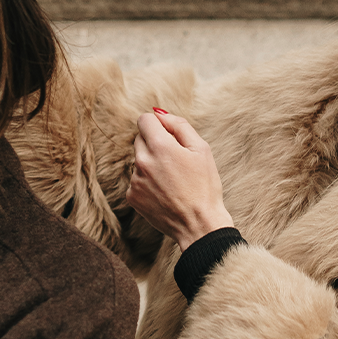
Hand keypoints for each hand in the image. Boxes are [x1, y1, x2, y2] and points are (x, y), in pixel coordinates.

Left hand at [126, 109, 234, 251]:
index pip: (144, 120)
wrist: (199, 225)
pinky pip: (136, 180)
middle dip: (155, 143)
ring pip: (139, 160)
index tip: (168, 135)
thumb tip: (159, 113)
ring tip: (172, 180)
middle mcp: (142, 162)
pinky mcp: (132, 196)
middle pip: (140, 139)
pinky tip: (165, 192)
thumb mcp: (201, 149)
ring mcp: (135, 180)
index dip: (158, 124)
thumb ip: (179, 126)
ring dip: (151, 164)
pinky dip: (147, 182)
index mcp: (160, 146)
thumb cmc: (205, 186)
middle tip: (176, 161)